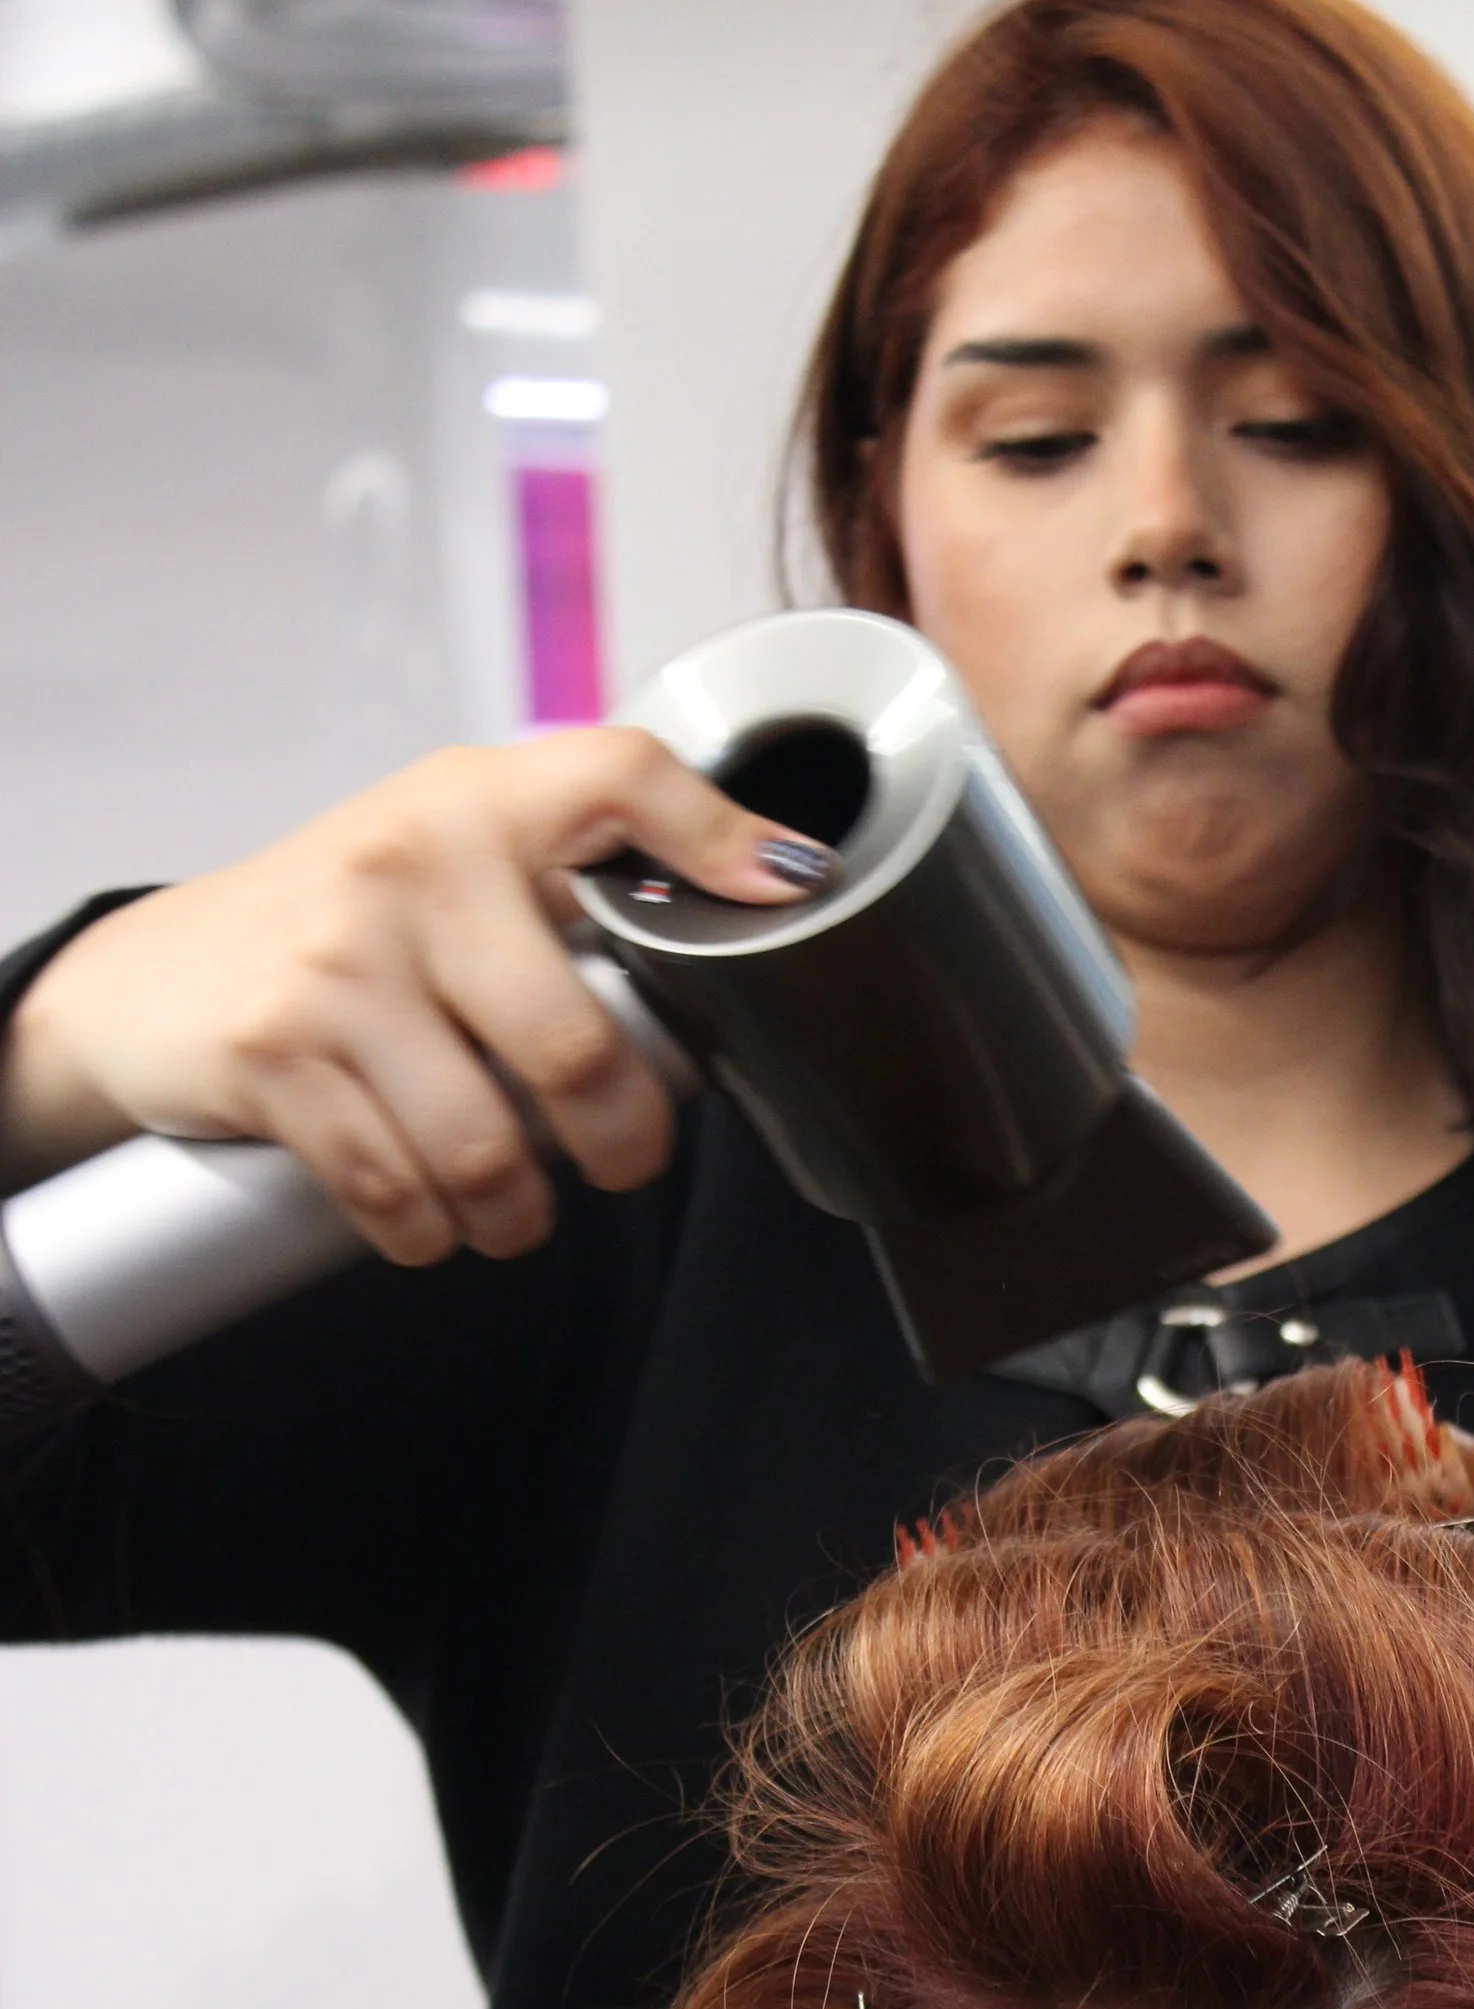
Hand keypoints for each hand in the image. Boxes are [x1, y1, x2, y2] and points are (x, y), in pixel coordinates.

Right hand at [0, 733, 837, 1262]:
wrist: (153, 983)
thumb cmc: (341, 928)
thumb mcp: (456, 857)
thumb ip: (580, 869)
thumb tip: (768, 896)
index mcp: (475, 803)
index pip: (618, 776)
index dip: (714, 832)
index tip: (786, 888)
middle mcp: (407, 866)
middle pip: (575, 1048)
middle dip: (619, 1145)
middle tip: (618, 1163)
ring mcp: (335, 963)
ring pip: (487, 1146)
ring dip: (516, 1212)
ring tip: (511, 1205)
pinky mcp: (273, 1053)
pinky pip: (399, 1189)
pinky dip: (432, 1232)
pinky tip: (435, 1216)